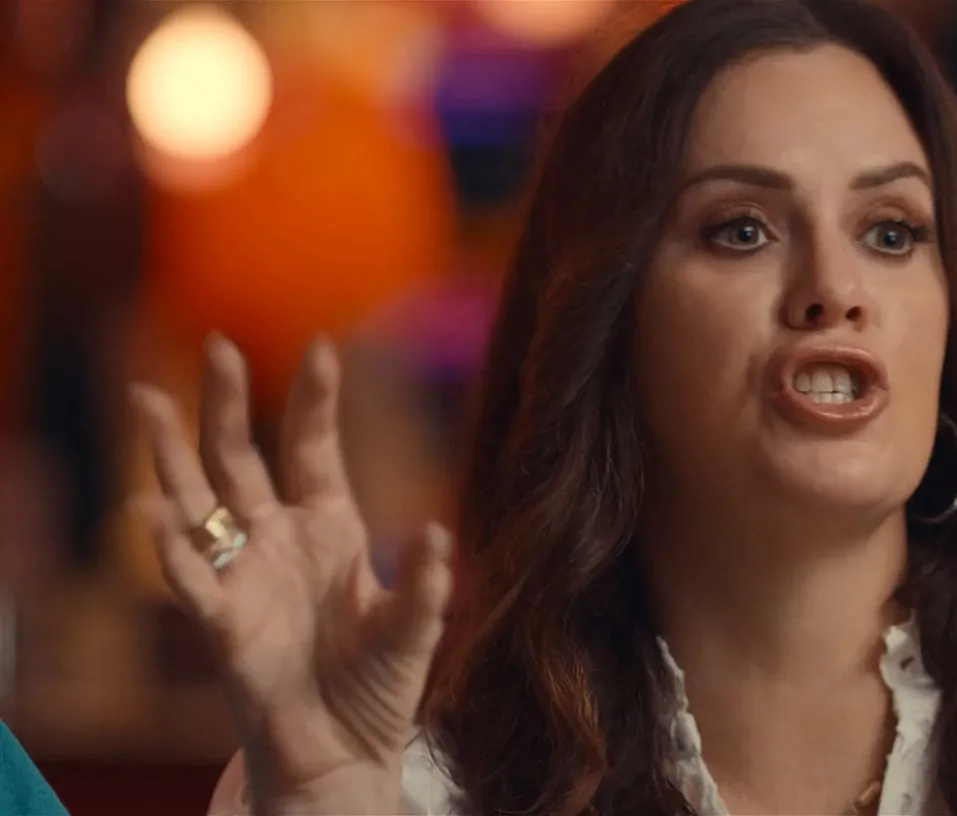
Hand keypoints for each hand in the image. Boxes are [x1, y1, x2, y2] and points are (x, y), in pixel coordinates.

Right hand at [129, 336, 452, 814]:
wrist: (344, 751)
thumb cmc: (378, 686)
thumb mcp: (416, 627)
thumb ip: (426, 583)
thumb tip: (438, 533)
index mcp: (330, 527)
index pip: (314, 448)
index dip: (315, 400)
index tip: (321, 346)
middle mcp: (278, 540)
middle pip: (240, 458)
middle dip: (227, 403)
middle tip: (216, 343)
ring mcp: (244, 575)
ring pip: (196, 501)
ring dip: (169, 454)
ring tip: (146, 400)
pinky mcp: (221, 622)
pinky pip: (190, 577)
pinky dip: (169, 547)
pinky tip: (150, 511)